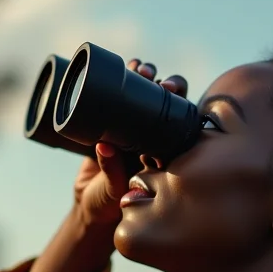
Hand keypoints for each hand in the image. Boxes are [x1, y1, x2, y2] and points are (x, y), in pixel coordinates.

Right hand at [73, 59, 188, 225]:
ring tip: (140, 69)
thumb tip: (106, 146)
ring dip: (146, 75)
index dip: (182, 106)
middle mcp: (152, 134)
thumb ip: (112, 171)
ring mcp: (132, 125)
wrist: (90, 206)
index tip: (174, 94)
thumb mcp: (113, 190)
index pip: (181, 122)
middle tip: (160, 82)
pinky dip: (123, 77)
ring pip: (146, 92)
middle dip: (168, 85)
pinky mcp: (111, 119)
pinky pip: (120, 93)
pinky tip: (125, 65)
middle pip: (168, 102)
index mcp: (163, 150)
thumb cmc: (108, 204)